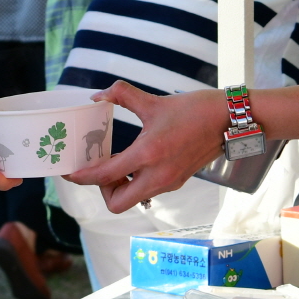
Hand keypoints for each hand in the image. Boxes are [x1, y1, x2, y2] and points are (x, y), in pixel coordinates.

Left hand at [63, 83, 226, 214]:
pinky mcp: (177, 182)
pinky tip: (135, 162)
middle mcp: (157, 176)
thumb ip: (122, 95)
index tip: (70, 173)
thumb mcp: (154, 101)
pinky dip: (135, 182)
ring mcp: (168, 182)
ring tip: (117, 163)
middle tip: (100, 168)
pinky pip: (147, 191)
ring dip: (119, 187)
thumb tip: (98, 95)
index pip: (105, 176)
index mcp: (148, 155)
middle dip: (102, 190)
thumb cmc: (195, 110)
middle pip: (117, 204)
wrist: (229, 120)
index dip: (82, 177)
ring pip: (133, 200)